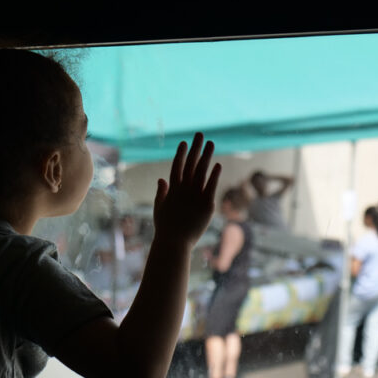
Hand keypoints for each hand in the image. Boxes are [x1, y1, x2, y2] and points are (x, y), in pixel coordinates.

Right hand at [153, 133, 220, 247]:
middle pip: (191, 164)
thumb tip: (161, 179)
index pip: (177, 166)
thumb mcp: (159, 208)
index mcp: (173, 190)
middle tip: (200, 134)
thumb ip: (161, 193)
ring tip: (211, 143)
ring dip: (206, 156)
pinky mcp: (206, 205)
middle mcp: (184, 189)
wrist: (174, 243)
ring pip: (202, 171)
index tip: (185, 142)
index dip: (181, 153)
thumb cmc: (165, 228)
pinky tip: (218, 164)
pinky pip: (211, 186)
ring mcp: (195, 196)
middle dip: (196, 148)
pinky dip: (214, 175)